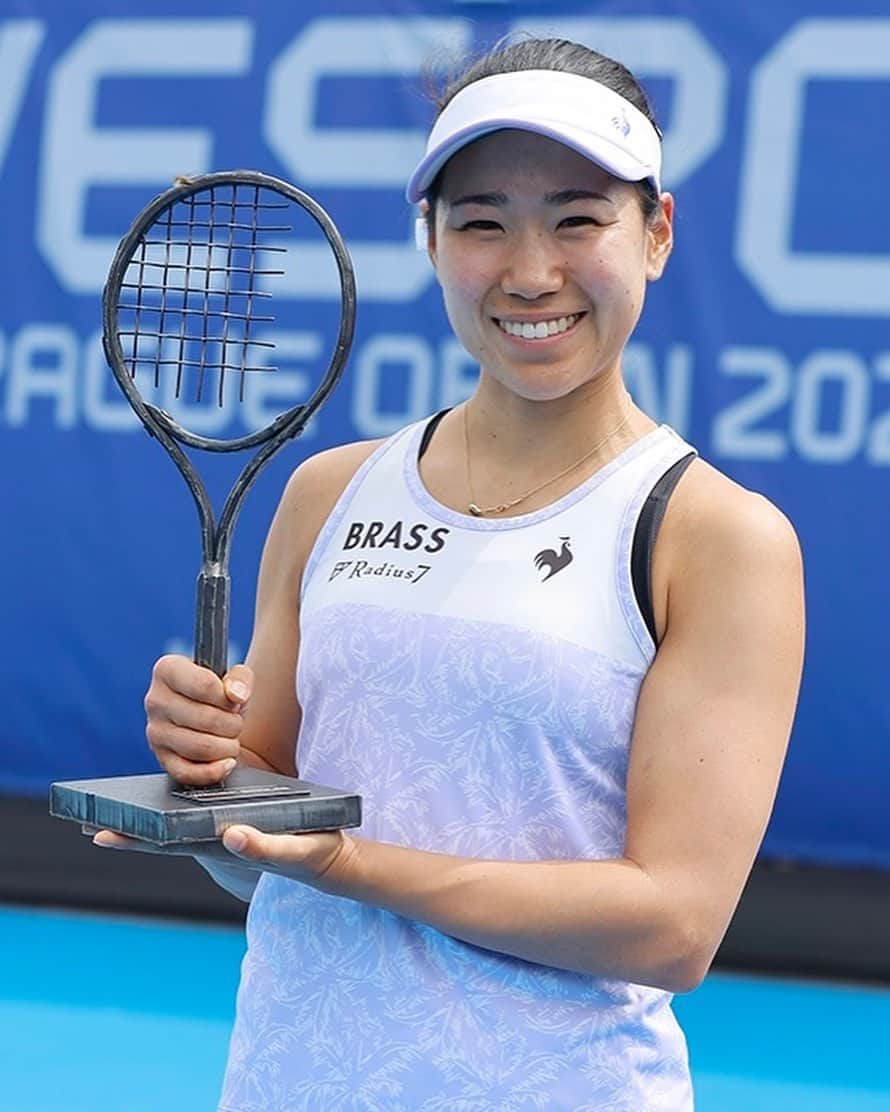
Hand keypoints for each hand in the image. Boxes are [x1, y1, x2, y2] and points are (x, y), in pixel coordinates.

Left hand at [92, 825, 359, 893]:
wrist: (334, 860)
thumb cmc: (314, 853)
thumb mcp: (294, 850)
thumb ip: (264, 846)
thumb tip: (229, 837)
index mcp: (225, 847)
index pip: (170, 845)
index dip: (136, 840)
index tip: (101, 834)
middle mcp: (218, 841)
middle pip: (164, 838)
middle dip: (129, 831)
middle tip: (88, 823)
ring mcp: (226, 835)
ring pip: (177, 830)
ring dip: (147, 823)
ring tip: (118, 812)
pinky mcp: (238, 825)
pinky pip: (197, 819)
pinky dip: (174, 813)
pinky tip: (165, 807)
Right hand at [144, 655, 253, 784]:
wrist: (210, 717)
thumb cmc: (219, 695)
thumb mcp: (233, 677)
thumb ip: (240, 678)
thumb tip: (237, 694)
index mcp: (168, 670)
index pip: (203, 685)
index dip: (228, 697)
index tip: (234, 700)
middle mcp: (156, 700)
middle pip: (206, 719)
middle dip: (233, 723)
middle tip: (235, 721)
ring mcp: (156, 732)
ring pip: (200, 748)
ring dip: (227, 746)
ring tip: (229, 738)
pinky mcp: (161, 759)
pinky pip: (187, 773)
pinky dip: (214, 771)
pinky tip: (226, 762)